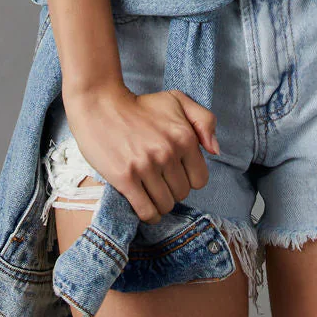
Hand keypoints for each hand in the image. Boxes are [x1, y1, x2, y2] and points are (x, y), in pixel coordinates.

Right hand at [62, 82, 219, 224]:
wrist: (101, 105)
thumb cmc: (140, 106)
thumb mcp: (177, 101)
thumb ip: (204, 120)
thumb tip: (215, 151)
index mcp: (184, 136)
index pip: (200, 179)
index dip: (188, 177)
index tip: (176, 171)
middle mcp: (168, 153)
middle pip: (182, 194)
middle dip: (173, 189)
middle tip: (160, 178)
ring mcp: (146, 167)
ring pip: (165, 205)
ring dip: (160, 202)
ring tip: (151, 191)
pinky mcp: (125, 178)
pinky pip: (147, 211)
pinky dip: (149, 215)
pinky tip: (145, 206)